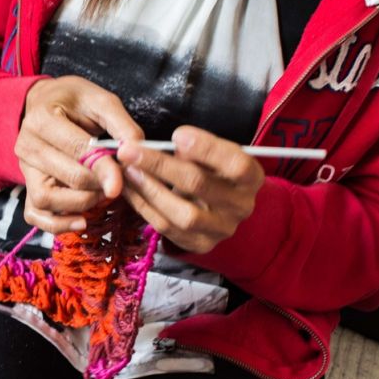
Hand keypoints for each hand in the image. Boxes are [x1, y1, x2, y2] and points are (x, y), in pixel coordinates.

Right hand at [15, 77, 143, 233]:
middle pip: (67, 178)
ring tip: (101, 193)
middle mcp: (27, 146)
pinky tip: (82, 221)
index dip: (104, 168)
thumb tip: (138, 151)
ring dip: (80, 204)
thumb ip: (121, 125)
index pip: (76, 151)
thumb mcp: (100, 100)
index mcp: (42, 119)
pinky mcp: (27, 186)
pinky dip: (57, 224)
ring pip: (46, 200)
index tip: (123, 181)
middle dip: (99, 185)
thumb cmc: (74, 100)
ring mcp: (24, 169)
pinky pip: (35, 215)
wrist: (45, 103)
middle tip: (120, 182)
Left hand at [116, 126, 264, 253]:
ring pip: (182, 214)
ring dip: (148, 189)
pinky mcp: (200, 244)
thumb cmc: (212, 171)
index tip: (176, 134)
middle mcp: (241, 206)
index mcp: (251, 177)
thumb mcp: (212, 155)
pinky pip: (166, 227)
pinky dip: (143, 206)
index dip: (206, 148)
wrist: (220, 208)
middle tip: (128, 150)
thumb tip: (169, 142)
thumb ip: (195, 149)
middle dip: (159, 165)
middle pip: (199, 185)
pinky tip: (128, 189)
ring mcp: (221, 230)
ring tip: (126, 170)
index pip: (236, 164)